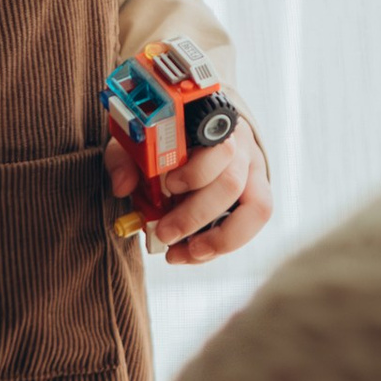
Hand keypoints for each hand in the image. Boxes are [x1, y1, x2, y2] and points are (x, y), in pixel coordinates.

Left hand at [104, 111, 272, 264]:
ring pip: (256, 209)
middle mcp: (240, 148)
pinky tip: (194, 253)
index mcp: (212, 127)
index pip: (218, 148)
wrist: (198, 133)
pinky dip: (222, 245)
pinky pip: (251, 226)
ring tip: (187, 253)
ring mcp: (253, 174)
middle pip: (231, 184)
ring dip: (220, 239)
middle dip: (195, 216)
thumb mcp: (140, 141)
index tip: (169, 186)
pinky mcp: (257, 197)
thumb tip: (122, 186)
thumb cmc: (167, 139)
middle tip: (165, 233)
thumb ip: (126, 158)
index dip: (196, 172)